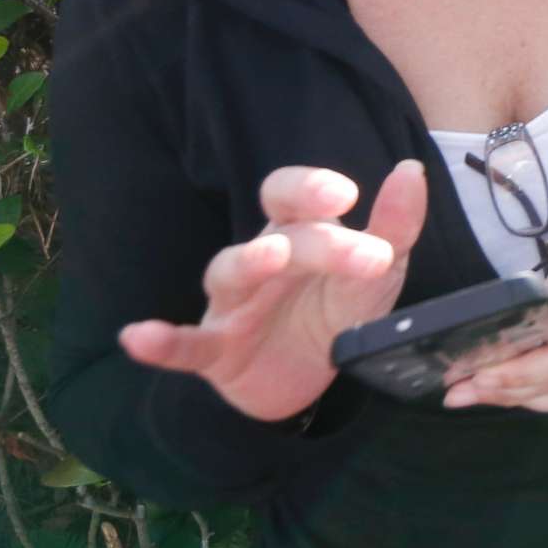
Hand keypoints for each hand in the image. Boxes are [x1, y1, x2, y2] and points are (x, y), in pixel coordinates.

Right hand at [120, 161, 429, 422]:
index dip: (311, 188)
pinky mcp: (216, 352)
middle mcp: (260, 261)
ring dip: (248, 264)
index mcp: (297, 233)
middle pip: (278, 237)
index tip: (347, 195)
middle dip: (318, 241)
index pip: (291, 195)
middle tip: (367, 254)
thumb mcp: (377, 270)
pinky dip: (161, 342)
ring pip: (228, 275)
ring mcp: (233, 305)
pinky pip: (183, 345)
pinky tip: (137, 337)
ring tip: (272, 258)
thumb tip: (410, 169)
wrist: (309, 378)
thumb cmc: (338, 306)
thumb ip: (395, 224)